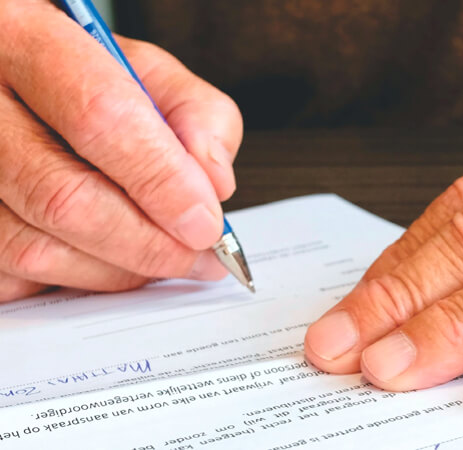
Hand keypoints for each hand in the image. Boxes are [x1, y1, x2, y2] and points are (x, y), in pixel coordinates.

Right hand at [0, 1, 242, 300]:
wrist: (17, 85)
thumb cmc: (85, 78)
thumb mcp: (151, 73)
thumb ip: (198, 118)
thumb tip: (213, 185)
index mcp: (27, 41)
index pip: (100, 117)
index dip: (162, 181)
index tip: (206, 222)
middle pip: (63, 197)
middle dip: (148, 243)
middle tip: (198, 256)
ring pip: (35, 248)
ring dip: (117, 270)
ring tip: (163, 258)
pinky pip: (16, 277)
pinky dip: (75, 279)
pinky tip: (107, 256)